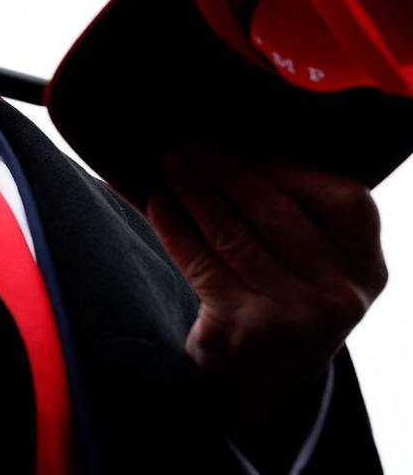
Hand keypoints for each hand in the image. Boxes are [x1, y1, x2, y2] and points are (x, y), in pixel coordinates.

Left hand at [145, 139, 387, 460]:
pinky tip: (158, 202)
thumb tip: (230, 145)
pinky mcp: (243, 329)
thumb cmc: (285, 296)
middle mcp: (337, 293)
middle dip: (224, 168)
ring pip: (231, 234)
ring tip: (169, 163)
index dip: (291, 168)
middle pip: (273, 212)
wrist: (265, 383)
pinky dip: (175, 227)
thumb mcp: (314, 263)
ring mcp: (291, 316)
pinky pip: (201, 263)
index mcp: (364, 265)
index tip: (248, 147)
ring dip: (193, 190)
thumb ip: (295, 211)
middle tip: (190, 142)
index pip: (344, 201)